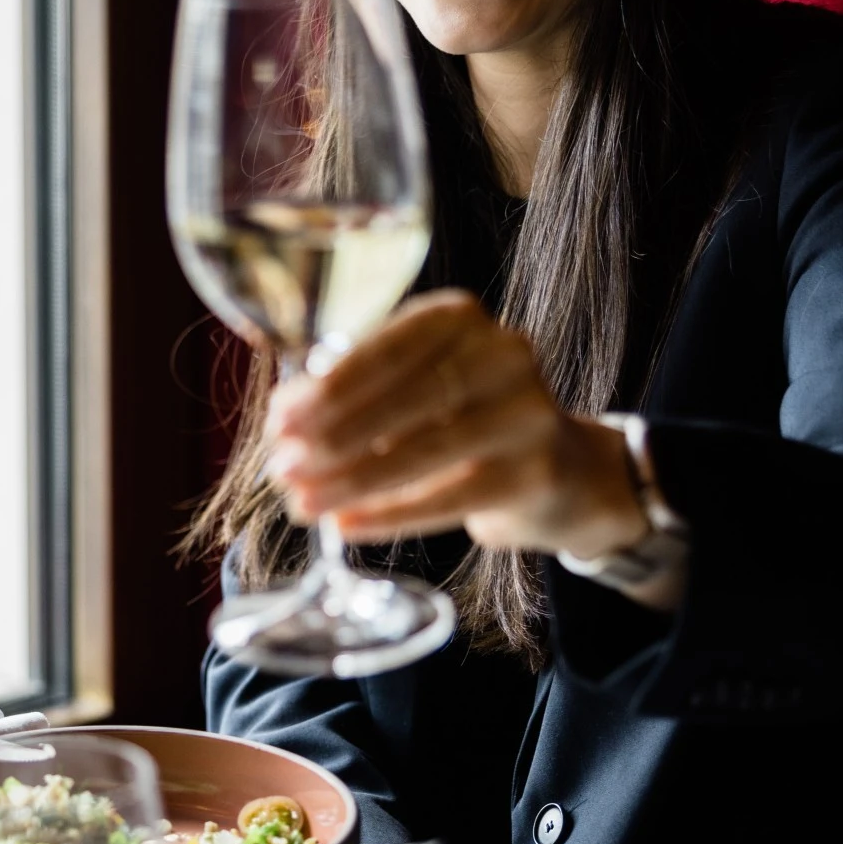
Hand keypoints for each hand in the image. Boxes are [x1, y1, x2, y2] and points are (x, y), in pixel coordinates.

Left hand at [267, 290, 646, 559]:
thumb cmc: (462, 418)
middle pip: (409, 395)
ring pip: (427, 449)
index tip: (282, 420)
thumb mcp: (411, 389)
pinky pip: (451, 497)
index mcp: (460, 318)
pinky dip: (391, 514)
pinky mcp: (535, 473)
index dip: (332, 385)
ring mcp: (528, 412)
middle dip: (336, 435)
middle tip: (284, 467)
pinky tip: (346, 525)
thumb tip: (282, 415)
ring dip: (354, 479)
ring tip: (303, 503)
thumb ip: (350, 392)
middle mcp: (503, 353)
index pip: (390, 345)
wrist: (560, 469)